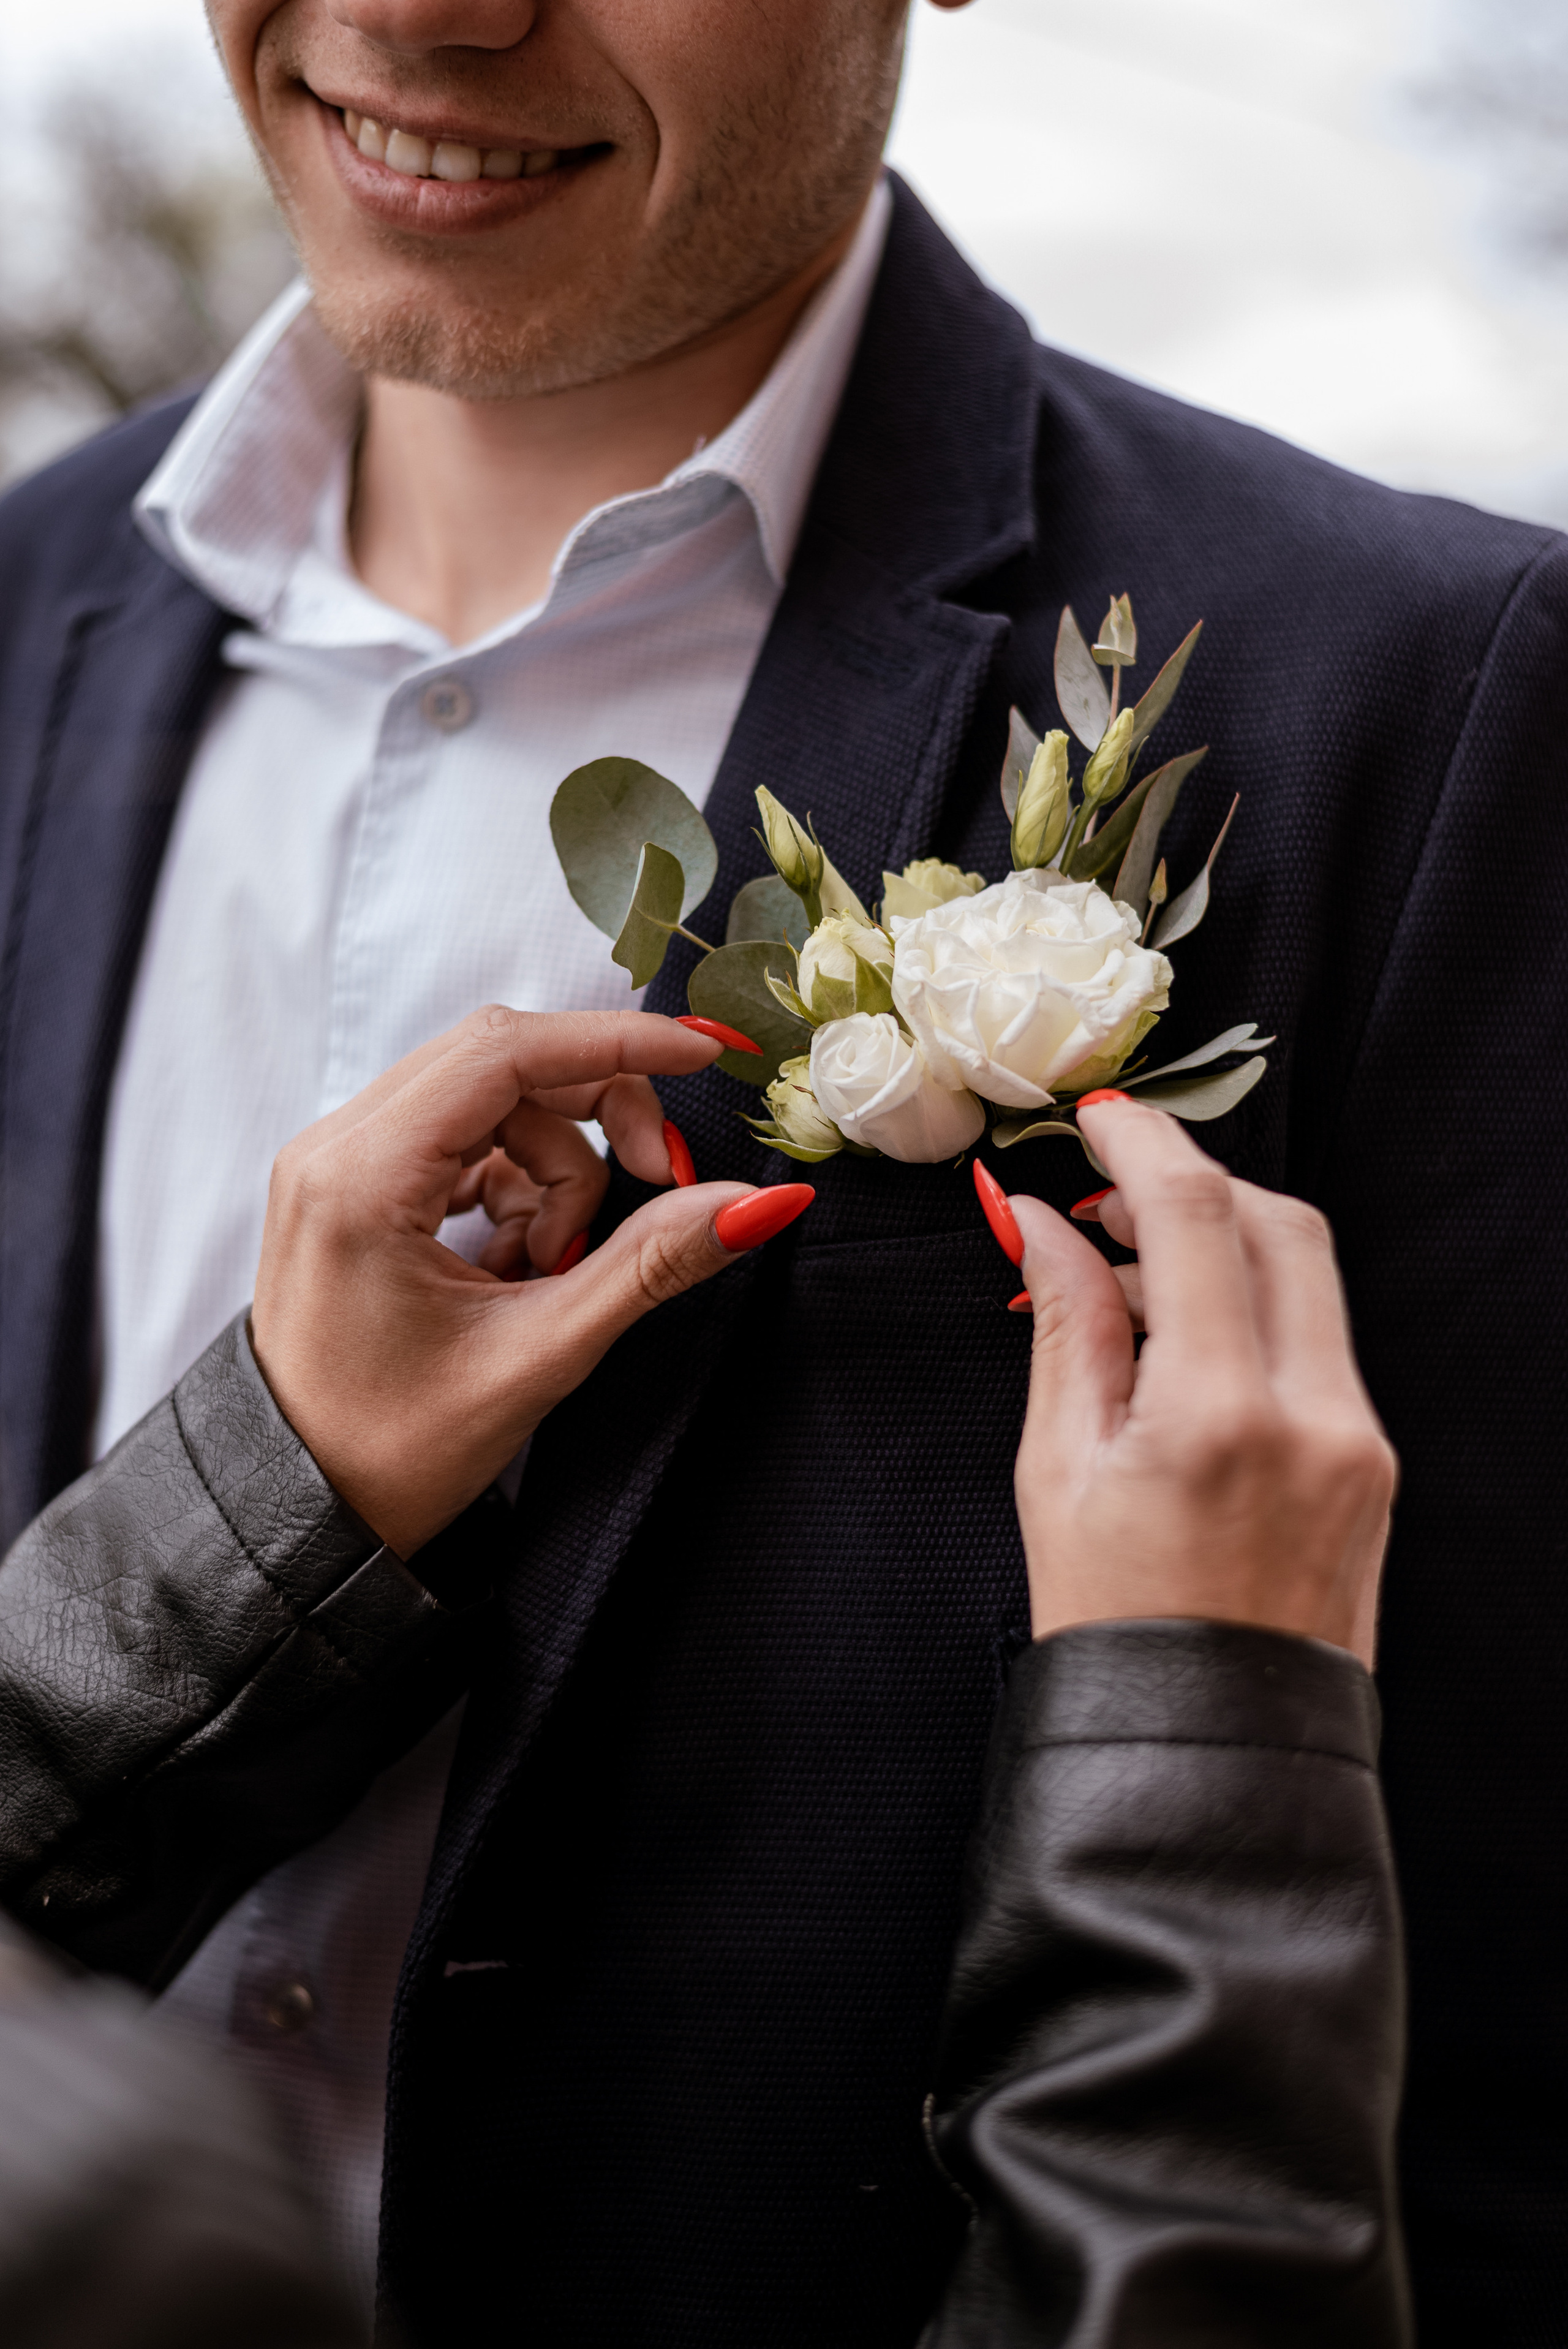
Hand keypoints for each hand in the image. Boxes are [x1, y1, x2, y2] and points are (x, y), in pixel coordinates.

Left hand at [250, 1006, 810, 1559]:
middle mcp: (334, 1148)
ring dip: (557, 1169)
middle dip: (598, 1115)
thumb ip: (649, 1264)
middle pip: (504, 1063)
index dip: (618, 1044)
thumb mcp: (539, 1356)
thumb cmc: (393, 1452)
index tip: (704, 1054)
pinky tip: (523, 1263)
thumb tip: (757, 1202)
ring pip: (494, 1103)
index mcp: (360, 1178)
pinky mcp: (354, 1185)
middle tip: (657, 1186)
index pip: (506, 1052)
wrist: (299, 1513)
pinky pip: (466, 1141)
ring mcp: (338, 1163)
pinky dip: (518, 1185)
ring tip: (552, 1270)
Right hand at [1007, 1097, 1395, 1666]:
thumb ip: (1063, 1325)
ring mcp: (1359, 1441)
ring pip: (1307, 1276)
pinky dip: (1250, 1310)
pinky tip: (1178, 1342)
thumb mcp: (1056, 1468)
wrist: (1208, 1754)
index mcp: (1220, 1415)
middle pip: (1277, 1222)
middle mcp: (1315, 1415)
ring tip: (1126, 1277)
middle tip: (1105, 1198)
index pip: (1197, 1217)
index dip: (1143, 1146)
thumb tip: (1039, 1220)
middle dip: (1190, 1184)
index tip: (1099, 1118)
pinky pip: (1317, 1342)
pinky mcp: (1373, 1463)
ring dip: (1222, 1243)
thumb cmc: (1112, 1627)